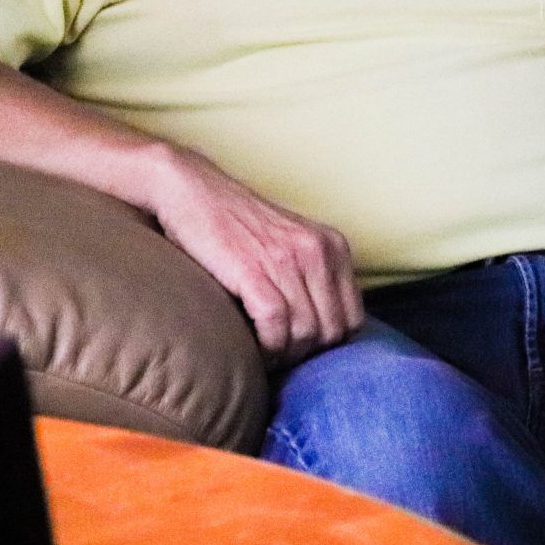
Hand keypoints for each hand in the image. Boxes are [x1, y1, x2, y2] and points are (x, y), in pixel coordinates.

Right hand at [149, 148, 363, 367]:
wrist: (191, 191)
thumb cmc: (236, 226)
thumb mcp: (291, 245)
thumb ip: (313, 280)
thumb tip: (322, 336)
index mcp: (333, 246)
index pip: (353, 319)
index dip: (328, 344)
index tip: (300, 346)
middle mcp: (318, 251)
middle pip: (331, 332)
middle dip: (305, 353)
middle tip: (278, 353)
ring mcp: (288, 259)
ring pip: (305, 334)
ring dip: (282, 354)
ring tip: (262, 351)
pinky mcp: (255, 271)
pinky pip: (275, 327)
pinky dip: (264, 347)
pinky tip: (250, 343)